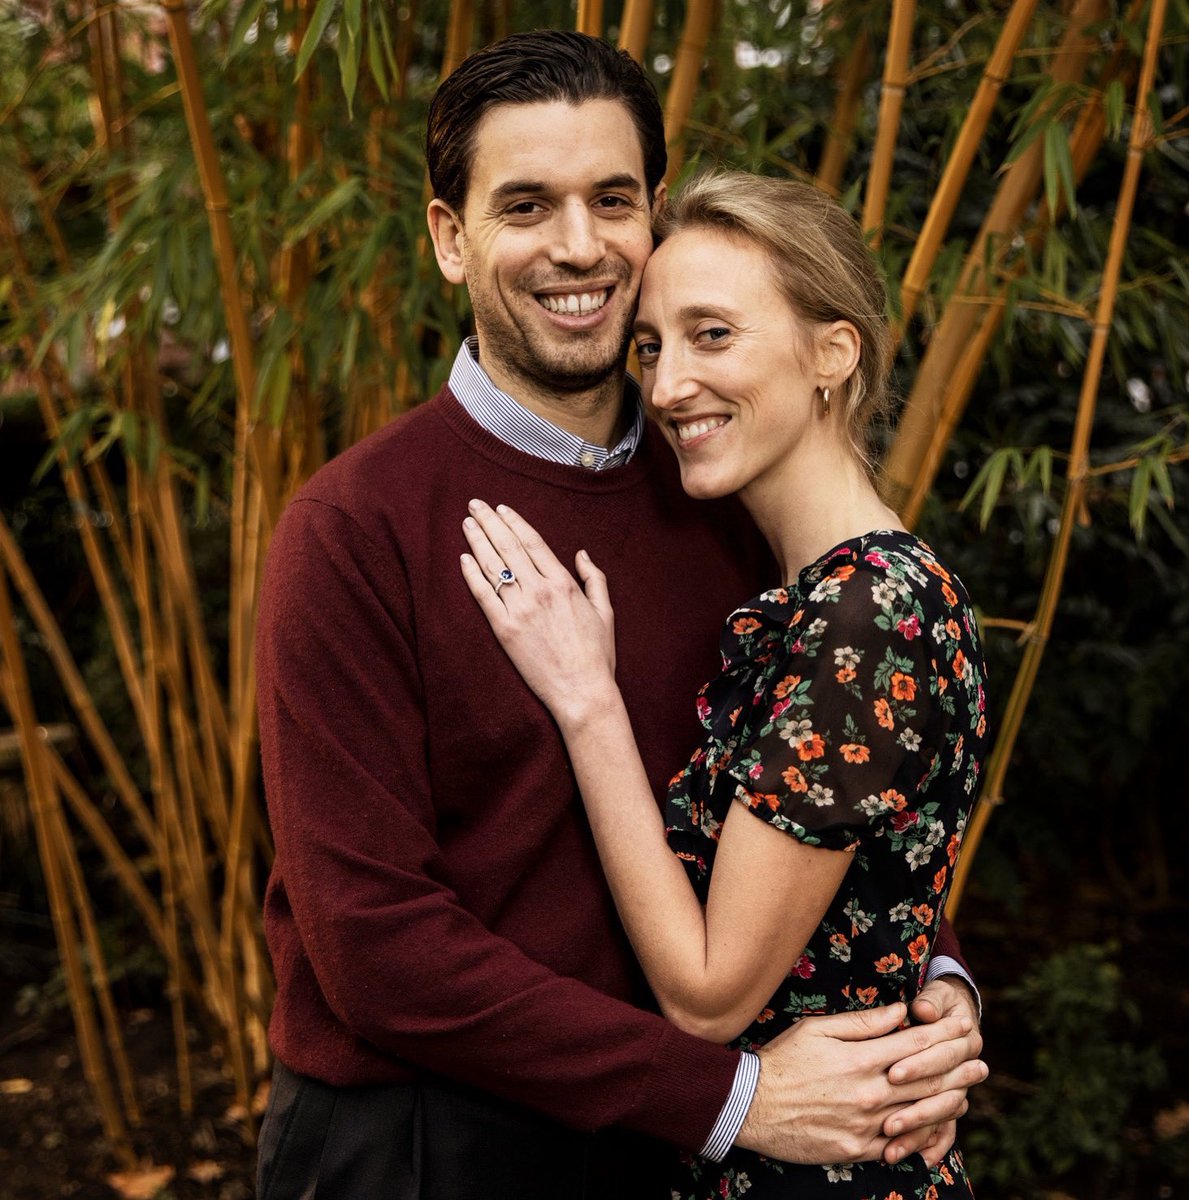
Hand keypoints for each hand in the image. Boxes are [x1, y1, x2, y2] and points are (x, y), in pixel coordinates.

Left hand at [460, 500, 617, 723]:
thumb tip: (581, 554)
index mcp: (564, 583)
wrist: (582, 691)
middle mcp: (540, 590)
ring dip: (477, 541)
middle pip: (508, 546)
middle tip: (475, 504)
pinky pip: (483, 595)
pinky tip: (463, 559)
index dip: (514, 522)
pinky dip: (472, 575)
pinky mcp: (504, 630)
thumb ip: (594, 578)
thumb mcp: (605, 612)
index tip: (501, 509)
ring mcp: (520, 610)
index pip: (532, 542)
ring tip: (466, 524)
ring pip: (493, 566)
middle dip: (490, 522)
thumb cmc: (597, 654)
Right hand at [735, 1003, 986, 1164]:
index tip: (963, 1024)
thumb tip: (900, 1012)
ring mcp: (866, 1125)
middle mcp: (871, 1093)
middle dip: (958, 1066)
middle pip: (927, 1079)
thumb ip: (862, 1023)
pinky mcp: (858, 1150)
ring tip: (968, 1091)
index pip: (915, 1044)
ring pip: (921, 1114)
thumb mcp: (818, 1029)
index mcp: (862, 1060)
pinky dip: (923, 1136)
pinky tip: (937, 1129)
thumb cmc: (783, 1061)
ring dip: (950, 1100)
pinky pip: (901, 1146)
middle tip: (981, 1057)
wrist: (751, 1106)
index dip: (943, 1033)